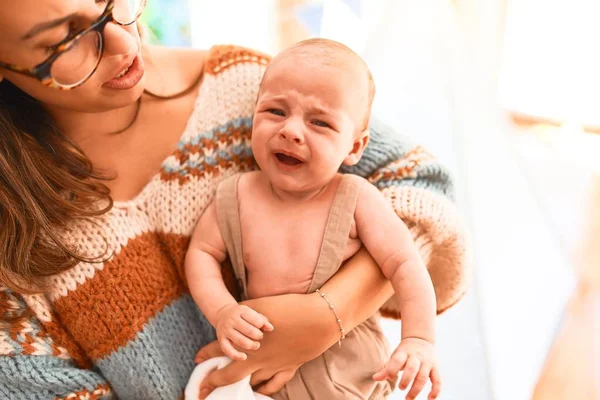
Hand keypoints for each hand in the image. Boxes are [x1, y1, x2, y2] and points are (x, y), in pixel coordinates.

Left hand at [195, 293, 337, 398]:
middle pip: (231, 376)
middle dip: (215, 383)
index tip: (196, 360)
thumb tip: (232, 317)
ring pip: (252, 382)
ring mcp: (275, 366)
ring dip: (240, 384)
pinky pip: (274, 384)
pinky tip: (260, 389)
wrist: (319, 318)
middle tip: (205, 389)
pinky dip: (264, 388)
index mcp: (247, 343)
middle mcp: (258, 359)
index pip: (219, 351)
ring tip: (231, 386)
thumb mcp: (258, 305)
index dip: (205, 356)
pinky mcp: (291, 366)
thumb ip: (242, 313)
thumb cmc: (288, 309)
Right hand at [215, 303, 273, 360]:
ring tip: (256, 345)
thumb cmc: (242, 315)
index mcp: (240, 311)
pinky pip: (227, 350)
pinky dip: (236, 355)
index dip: (261, 325)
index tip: (262, 327)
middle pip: (248, 330)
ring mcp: (225, 330)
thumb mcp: (251, 313)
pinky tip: (244, 357)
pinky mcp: (221, 339)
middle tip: (260, 336)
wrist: (222, 313)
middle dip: (258, 335)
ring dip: (251, 345)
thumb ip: (262, 320)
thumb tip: (271, 328)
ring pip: (239, 340)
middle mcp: (232, 320)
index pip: (254, 319)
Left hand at [373, 337, 440, 399]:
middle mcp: (416, 357)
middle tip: (401, 388)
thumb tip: (375, 378)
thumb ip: (387, 368)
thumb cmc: (404, 352)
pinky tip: (430, 398)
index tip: (391, 377)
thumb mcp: (395, 356)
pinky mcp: (436, 368)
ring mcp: (427, 363)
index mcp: (404, 353)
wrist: (420, 339)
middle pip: (412, 368)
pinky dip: (435, 390)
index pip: (398, 360)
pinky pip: (438, 380)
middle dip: (406, 380)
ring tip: (409, 398)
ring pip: (424, 376)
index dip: (393, 369)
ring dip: (417, 389)